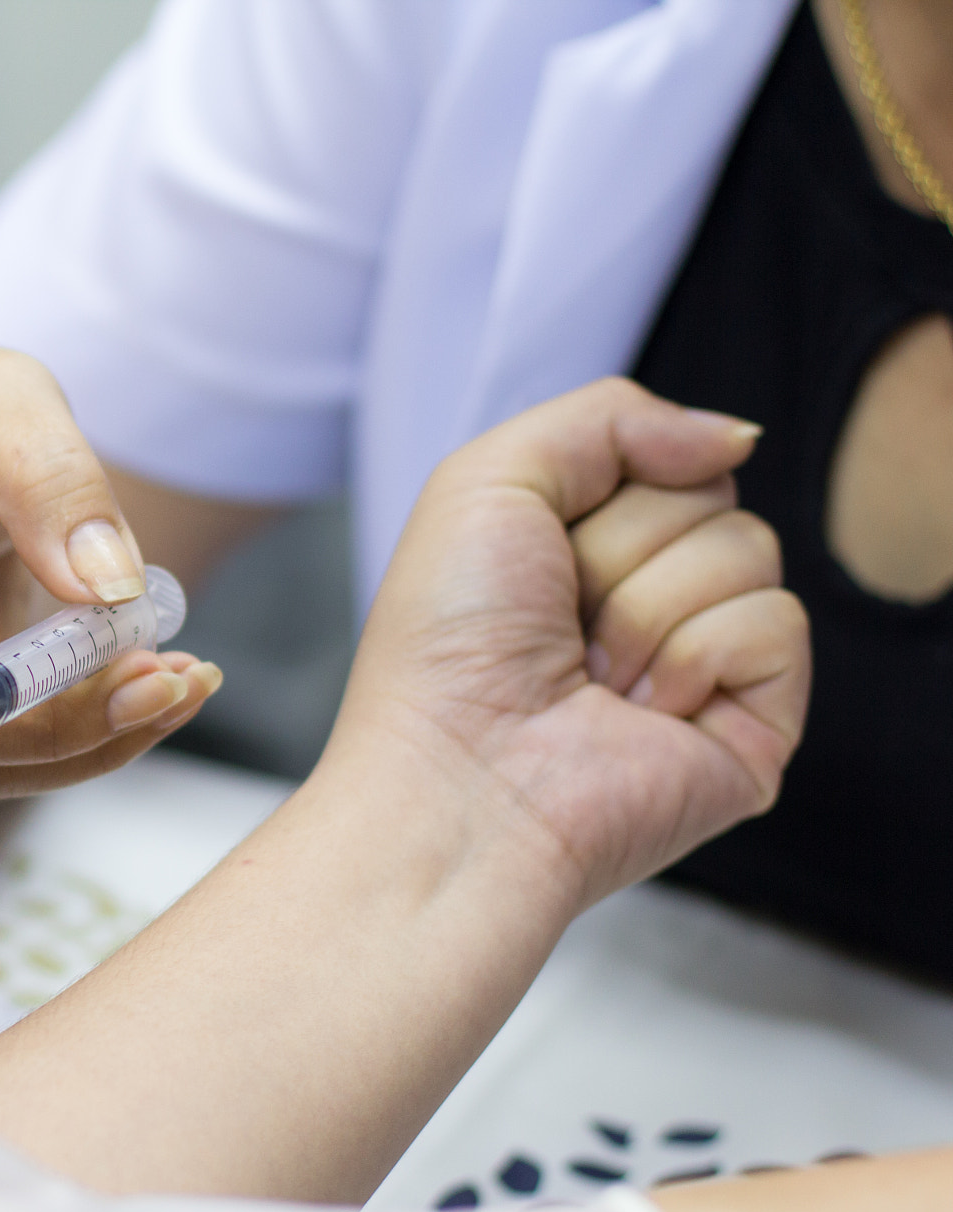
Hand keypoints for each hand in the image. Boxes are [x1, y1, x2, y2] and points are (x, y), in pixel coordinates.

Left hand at [332, 378, 809, 909]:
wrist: (457, 782)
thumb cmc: (445, 649)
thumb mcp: (490, 479)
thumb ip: (609, 418)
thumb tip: (733, 437)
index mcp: (582, 548)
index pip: (660, 455)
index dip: (599, 486)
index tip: (535, 551)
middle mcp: (646, 601)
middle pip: (708, 492)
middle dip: (618, 547)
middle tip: (558, 626)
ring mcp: (706, 661)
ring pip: (749, 548)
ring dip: (645, 606)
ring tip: (589, 678)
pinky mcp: (755, 722)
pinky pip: (777, 623)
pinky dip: (695, 655)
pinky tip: (639, 712)